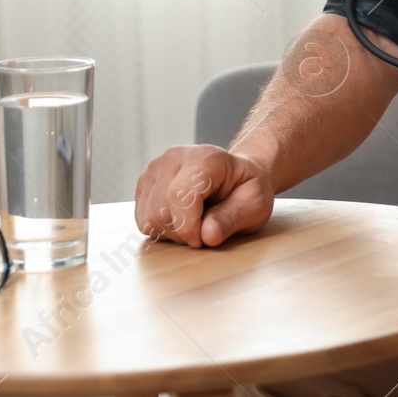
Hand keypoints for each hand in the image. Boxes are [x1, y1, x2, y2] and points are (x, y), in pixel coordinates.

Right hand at [133, 144, 273, 247]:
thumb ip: (232, 219)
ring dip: (171, 233)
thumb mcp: (255, 205)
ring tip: (194, 223)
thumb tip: (207, 236)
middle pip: (160, 211)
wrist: (235, 176)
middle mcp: (174, 158)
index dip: (188, 226)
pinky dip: (161, 229)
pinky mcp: (145, 183)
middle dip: (182, 233)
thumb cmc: (246, 189)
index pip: (179, 195)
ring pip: (148, 218)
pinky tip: (181, 220)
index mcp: (205, 158)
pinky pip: (142, 219)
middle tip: (205, 230)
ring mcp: (155, 169)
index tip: (203, 240)